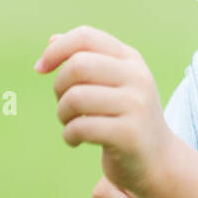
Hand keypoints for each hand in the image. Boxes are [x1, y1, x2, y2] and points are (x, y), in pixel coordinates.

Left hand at [34, 25, 179, 196]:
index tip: (39, 69)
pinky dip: (69, 136)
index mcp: (131, 59)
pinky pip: (80, 128)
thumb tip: (52, 40)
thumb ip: (86, 60)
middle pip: (77, 65)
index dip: (56, 49)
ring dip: (62, 114)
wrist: (158, 161)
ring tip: (70, 124)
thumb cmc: (125, 119)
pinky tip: (76, 141)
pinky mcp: (129, 134)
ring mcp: (136, 105)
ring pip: (75, 97)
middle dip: (58, 87)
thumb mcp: (111, 84)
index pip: (86, 37)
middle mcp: (137, 77)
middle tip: (64, 105)